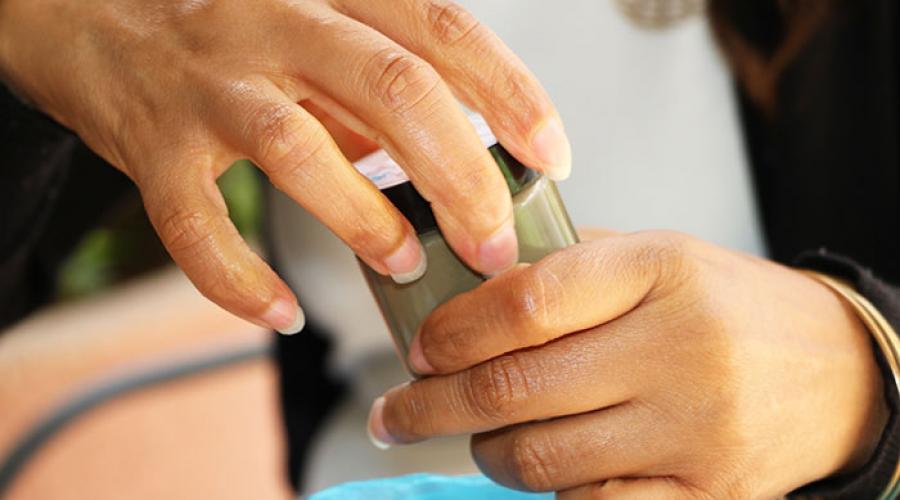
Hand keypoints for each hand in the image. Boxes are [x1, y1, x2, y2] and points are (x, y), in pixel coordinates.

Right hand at [0, 0, 569, 331]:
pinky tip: (282, 313)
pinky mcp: (151, 145)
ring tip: (403, 264)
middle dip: (461, 176)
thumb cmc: (223, 30)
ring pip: (301, 150)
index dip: (510, 96)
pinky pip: (197, 225)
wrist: (87, 12)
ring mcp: (209, 84)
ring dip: (365, 220)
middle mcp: (272, 24)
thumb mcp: (316, 31)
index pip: (444, 30)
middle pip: (394, 90)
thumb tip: (454, 163)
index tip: (551, 157)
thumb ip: (380, 88)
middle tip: (494, 243)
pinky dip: (241, 281)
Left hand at [369, 231, 887, 497]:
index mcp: (659, 271)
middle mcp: (680, 349)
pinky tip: (537, 465)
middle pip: (517, 388)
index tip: (418, 348)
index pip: (527, 301)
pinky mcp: (710, 493)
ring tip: (473, 435)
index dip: (453, 330)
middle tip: (395, 412)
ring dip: (484, 452)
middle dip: (432, 406)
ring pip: (543, 459)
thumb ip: (563, 271)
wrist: (832, 372)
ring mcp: (697, 431)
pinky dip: (546, 491)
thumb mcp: (654, 258)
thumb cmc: (723, 307)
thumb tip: (458, 299)